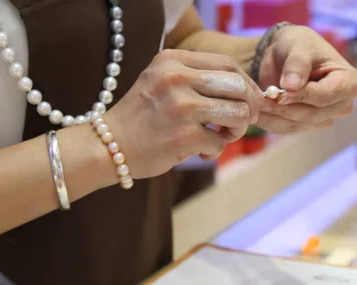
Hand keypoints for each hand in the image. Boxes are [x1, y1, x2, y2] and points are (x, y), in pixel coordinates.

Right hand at [105, 49, 262, 177]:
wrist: (106, 146)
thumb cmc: (143, 116)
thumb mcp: (164, 82)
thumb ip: (199, 79)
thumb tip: (249, 91)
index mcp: (173, 60)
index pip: (228, 64)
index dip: (246, 84)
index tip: (247, 100)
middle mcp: (176, 78)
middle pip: (239, 87)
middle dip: (247, 108)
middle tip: (238, 122)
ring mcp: (181, 107)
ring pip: (238, 114)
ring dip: (235, 131)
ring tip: (218, 137)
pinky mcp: (184, 137)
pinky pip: (220, 143)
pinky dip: (213, 151)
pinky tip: (197, 152)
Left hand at [256, 26, 356, 133]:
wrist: (283, 55)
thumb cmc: (298, 45)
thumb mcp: (299, 45)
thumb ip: (297, 63)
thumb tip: (292, 85)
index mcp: (351, 82)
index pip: (329, 94)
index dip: (305, 95)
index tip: (282, 91)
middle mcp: (343, 104)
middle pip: (314, 114)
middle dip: (286, 107)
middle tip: (262, 98)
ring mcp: (326, 117)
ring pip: (300, 124)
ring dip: (276, 116)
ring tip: (257, 103)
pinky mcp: (308, 125)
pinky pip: (289, 129)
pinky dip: (272, 122)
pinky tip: (257, 113)